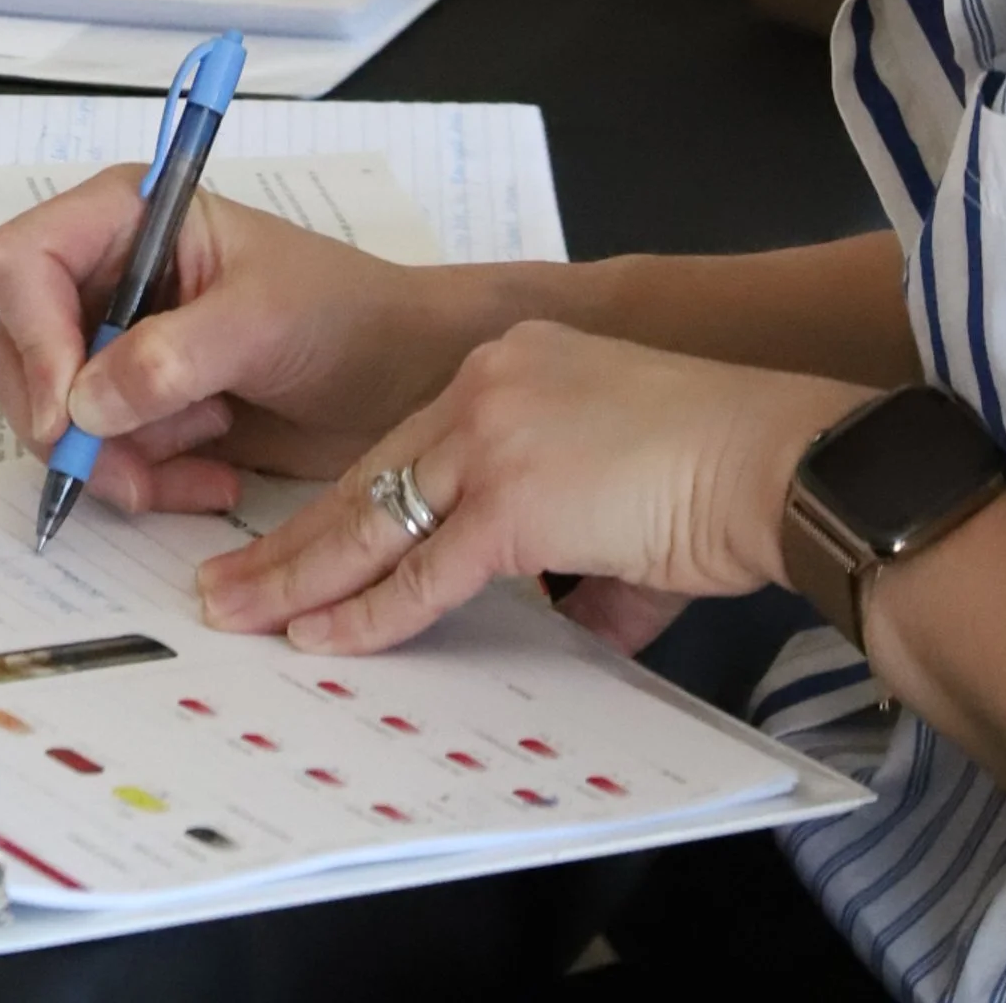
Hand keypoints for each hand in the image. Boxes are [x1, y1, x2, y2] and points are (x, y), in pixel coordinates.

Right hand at [0, 172, 481, 516]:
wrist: (403, 383)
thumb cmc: (345, 316)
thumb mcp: (262, 321)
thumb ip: (171, 358)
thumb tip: (81, 406)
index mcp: (125, 217)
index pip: (22, 261)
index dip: (30, 333)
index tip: (67, 409)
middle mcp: (105, 274)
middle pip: (14, 344)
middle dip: (64, 416)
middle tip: (129, 464)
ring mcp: (116, 344)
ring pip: (47, 411)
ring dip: (113, 457)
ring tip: (201, 458)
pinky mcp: (138, 409)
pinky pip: (95, 454)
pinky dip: (141, 480)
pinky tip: (210, 478)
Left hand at [197, 321, 870, 660]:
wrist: (776, 457)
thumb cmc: (725, 471)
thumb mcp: (629, 488)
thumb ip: (587, 551)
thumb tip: (577, 614)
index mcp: (508, 367)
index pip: (404, 445)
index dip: (344, 501)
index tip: (294, 539)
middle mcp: (486, 388)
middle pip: (365, 476)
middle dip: (293, 540)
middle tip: (229, 582)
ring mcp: (493, 438)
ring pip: (373, 521)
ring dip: (299, 578)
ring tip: (240, 612)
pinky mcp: (515, 501)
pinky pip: (425, 571)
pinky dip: (370, 612)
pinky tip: (324, 638)